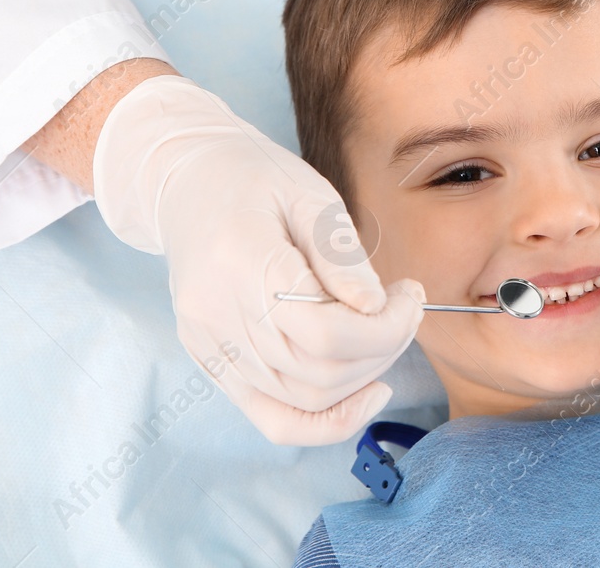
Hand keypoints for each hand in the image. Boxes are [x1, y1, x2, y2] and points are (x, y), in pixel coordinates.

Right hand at [91, 74, 424, 443]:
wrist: (188, 184)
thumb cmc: (255, 179)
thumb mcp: (310, 196)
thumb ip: (343, 257)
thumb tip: (377, 309)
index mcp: (242, 261)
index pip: (326, 332)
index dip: (385, 327)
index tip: (411, 295)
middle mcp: (218, 314)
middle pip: (320, 369)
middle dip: (384, 347)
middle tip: (407, 310)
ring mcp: (211, 346)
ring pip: (304, 398)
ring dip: (363, 377)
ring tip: (385, 334)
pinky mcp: (212, 363)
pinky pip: (272, 418)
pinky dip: (325, 421)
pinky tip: (365, 394)